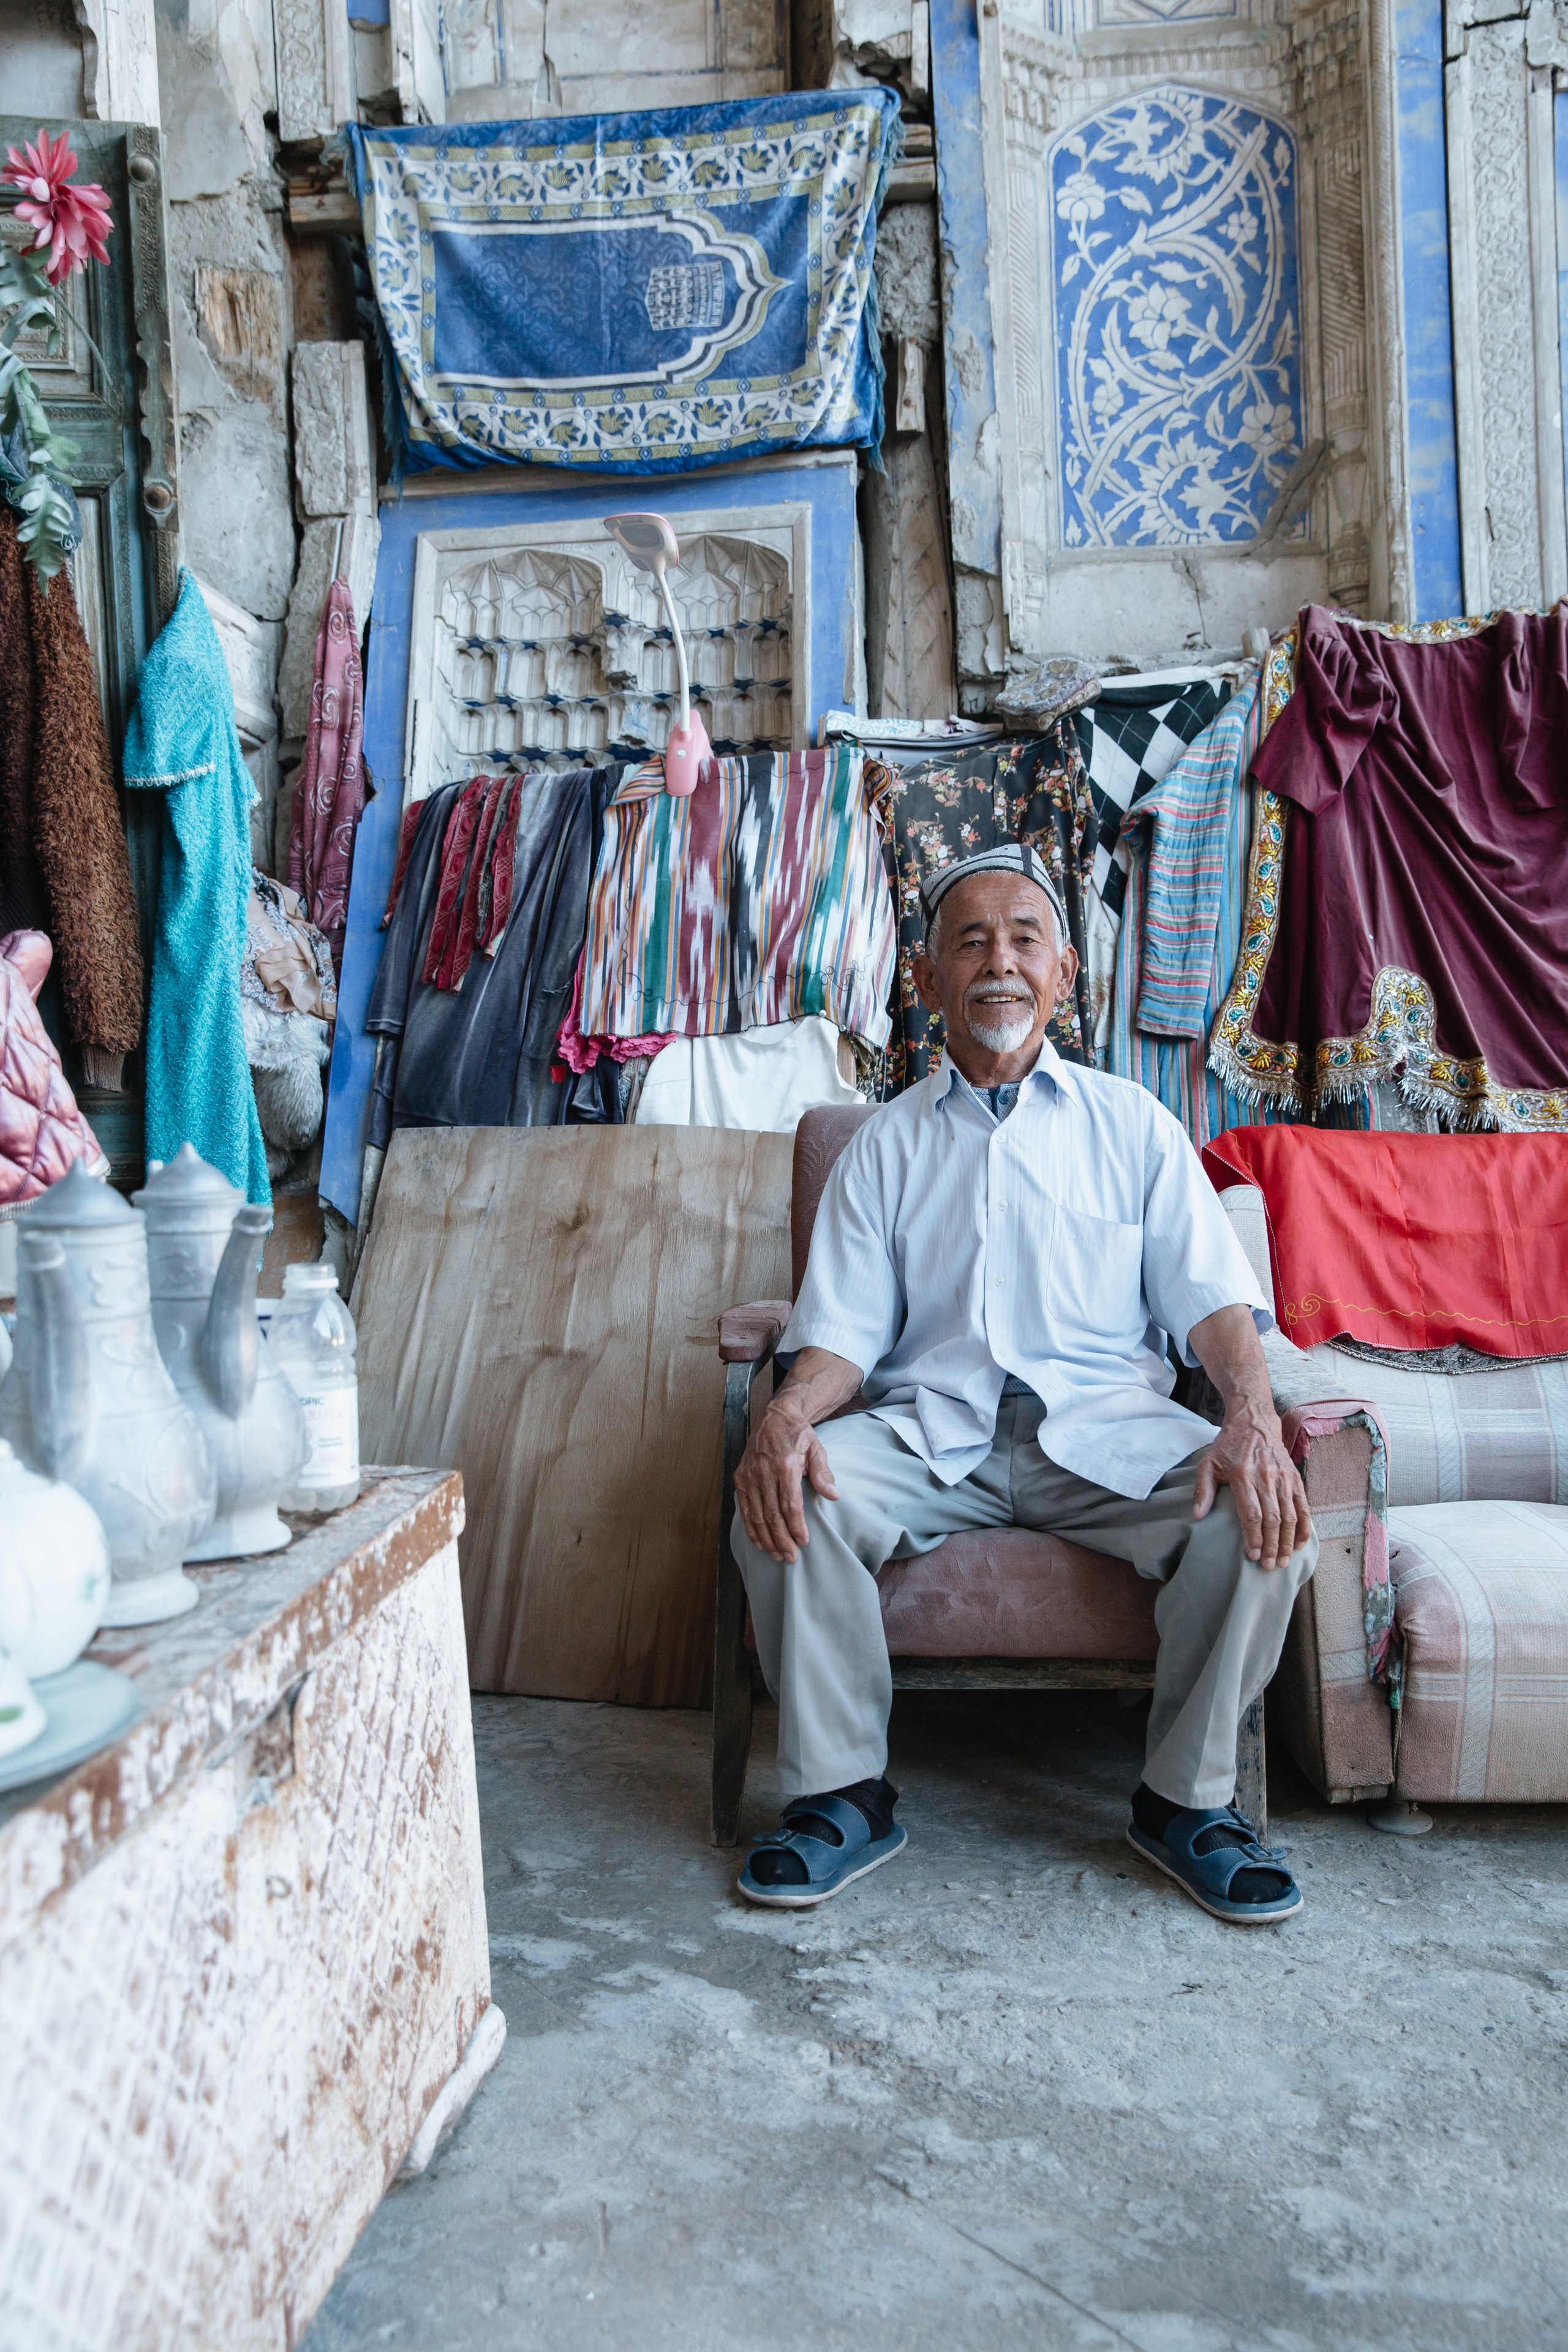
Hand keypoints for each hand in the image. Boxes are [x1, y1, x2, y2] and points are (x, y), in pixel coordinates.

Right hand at [735, 1402, 839, 1564]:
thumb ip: (823, 1473)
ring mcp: (749, 1476)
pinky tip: (759, 1541)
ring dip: (766, 1538)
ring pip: (756, 1515)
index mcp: (785, 1465)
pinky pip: (744, 1508)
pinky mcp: (740, 1478)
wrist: (775, 1416)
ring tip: (776, 1555)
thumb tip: (834, 1495)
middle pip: (772, 1514)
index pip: (789, 1504)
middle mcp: (763, 1472)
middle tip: (790, 1557)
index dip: (796, 1526)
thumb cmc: (799, 1435)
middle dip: (781, 1539)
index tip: (803, 1542)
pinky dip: (751, 1527)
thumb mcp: (816, 1449)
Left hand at [1192, 1408, 1311, 1571]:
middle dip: (1272, 1546)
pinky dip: (1304, 1527)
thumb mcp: (1208, 1463)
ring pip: (1290, 1515)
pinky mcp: (1295, 1477)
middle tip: (1269, 1566)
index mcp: (1243, 1475)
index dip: (1254, 1537)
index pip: (1252, 1513)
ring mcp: (1284, 1477)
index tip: (1252, 1556)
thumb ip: (1203, 1490)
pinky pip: (1303, 1505)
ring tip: (1283, 1561)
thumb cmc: (1228, 1445)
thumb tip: (1198, 1516)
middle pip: (1273, 1518)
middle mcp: (1266, 1476)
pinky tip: (1300, 1544)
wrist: (1254, 1421)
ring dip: (1288, 1541)